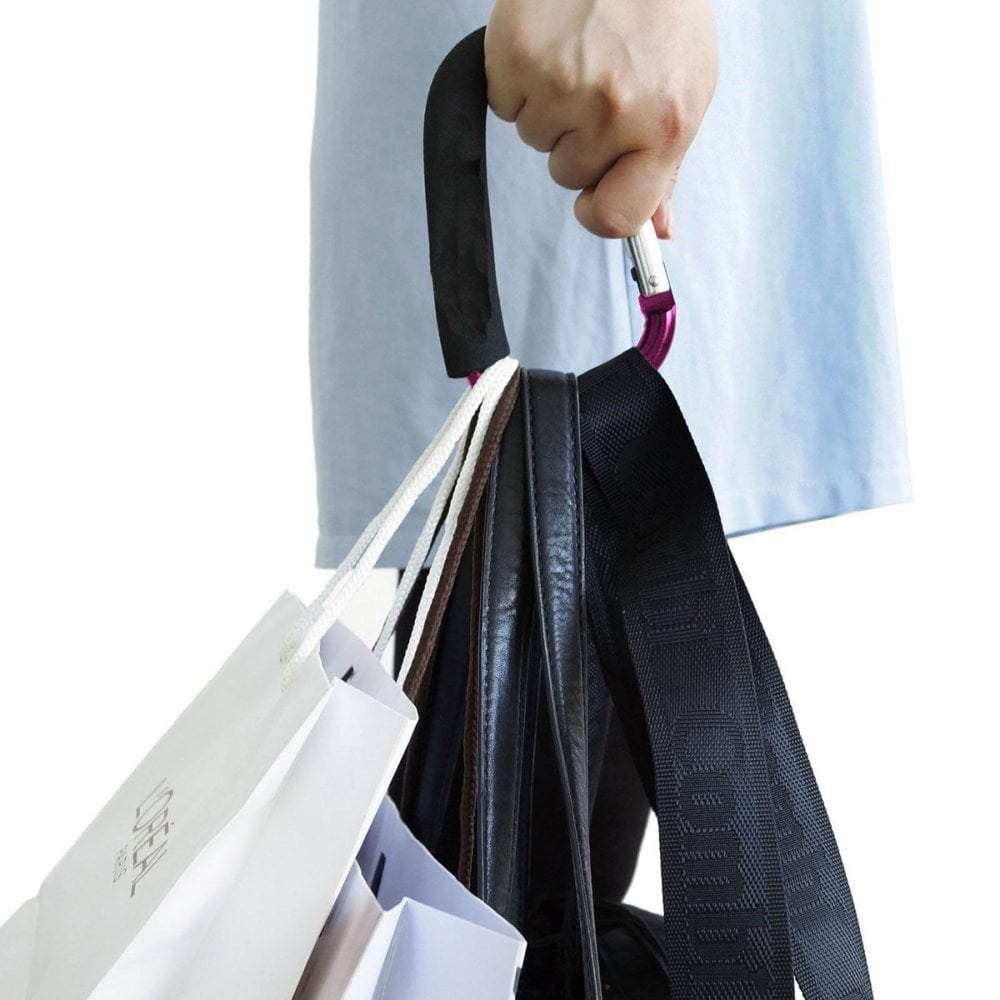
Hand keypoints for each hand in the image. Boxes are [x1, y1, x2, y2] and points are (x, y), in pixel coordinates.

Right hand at [485, 0, 717, 238]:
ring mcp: (561, 85)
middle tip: (597, 89)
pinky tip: (550, 48)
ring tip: (577, 58)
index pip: (617, 216)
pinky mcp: (517, 59)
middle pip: (568, 175)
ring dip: (549, 109)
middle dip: (576, 142)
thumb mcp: (686, 90)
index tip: (595, 199)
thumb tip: (658, 228)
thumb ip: (666, 166)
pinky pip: (504, 105)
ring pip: (535, 141)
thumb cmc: (661, 9)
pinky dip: (519, 82)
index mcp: (665, 126)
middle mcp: (614, 111)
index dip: (600, 212)